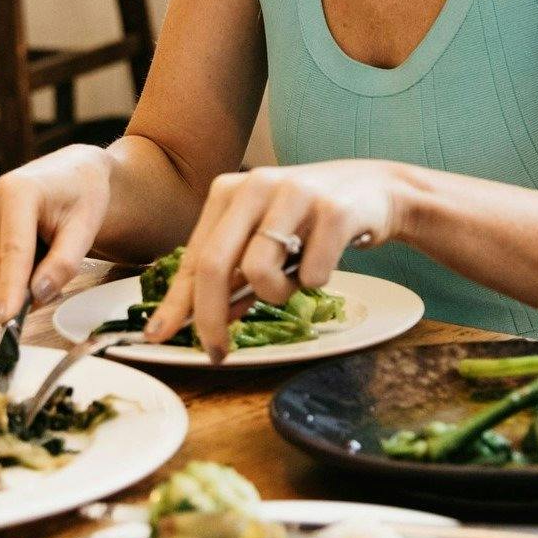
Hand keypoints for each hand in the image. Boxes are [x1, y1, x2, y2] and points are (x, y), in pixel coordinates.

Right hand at [0, 142, 112, 318]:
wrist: (72, 173)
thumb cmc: (81, 195)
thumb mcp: (86, 228)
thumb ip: (64, 263)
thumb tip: (37, 295)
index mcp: (17, 190)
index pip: (12, 251)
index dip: (10, 288)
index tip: (8, 318)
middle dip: (16, 291)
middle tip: (51, 285)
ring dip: (12, 281)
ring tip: (43, 257)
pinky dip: (5, 272)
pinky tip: (28, 252)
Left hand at [143, 162, 404, 361]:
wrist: (378, 189)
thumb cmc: (311, 219)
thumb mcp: (264, 238)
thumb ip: (233, 274)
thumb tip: (198, 320)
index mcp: (230, 190)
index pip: (194, 256)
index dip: (176, 303)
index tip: (159, 337)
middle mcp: (257, 185)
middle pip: (214, 264)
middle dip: (210, 318)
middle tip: (218, 352)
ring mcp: (296, 194)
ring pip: (259, 272)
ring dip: (276, 294)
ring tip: (295, 279)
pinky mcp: (334, 211)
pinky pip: (311, 275)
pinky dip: (315, 282)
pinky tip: (327, 261)